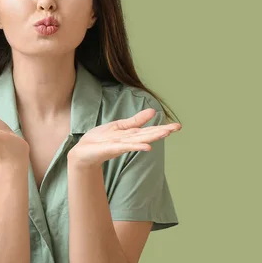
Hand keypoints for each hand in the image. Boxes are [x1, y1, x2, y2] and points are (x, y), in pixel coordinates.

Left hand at [67, 108, 181, 168]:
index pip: (149, 130)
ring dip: (152, 137)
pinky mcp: (112, 148)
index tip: (178, 126)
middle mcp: (129, 140)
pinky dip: (136, 147)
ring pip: (139, 140)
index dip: (163, 127)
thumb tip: (153, 111)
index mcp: (131, 134)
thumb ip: (136, 120)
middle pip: (147, 135)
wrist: (83, 151)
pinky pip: (126, 147)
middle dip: (162, 131)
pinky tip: (147, 148)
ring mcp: (121, 145)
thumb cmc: (100, 139)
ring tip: (166, 133)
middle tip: (177, 128)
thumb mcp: (119, 126)